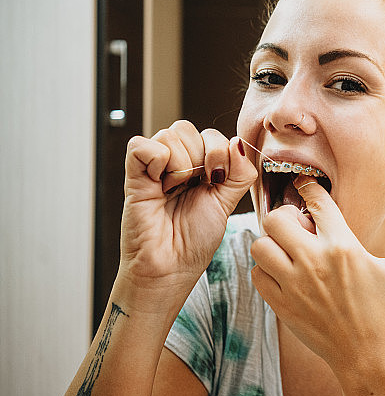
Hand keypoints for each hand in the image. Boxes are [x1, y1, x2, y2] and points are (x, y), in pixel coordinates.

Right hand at [119, 120, 257, 301]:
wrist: (171, 267)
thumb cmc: (193, 241)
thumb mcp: (227, 202)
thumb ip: (240, 173)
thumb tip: (239, 142)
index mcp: (198, 166)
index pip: (212, 134)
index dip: (221, 153)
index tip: (218, 181)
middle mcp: (175, 162)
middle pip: (190, 128)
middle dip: (205, 156)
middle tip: (198, 185)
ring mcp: (153, 166)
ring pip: (171, 133)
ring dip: (183, 164)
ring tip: (175, 189)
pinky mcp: (133, 174)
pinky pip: (142, 146)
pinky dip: (157, 160)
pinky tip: (159, 184)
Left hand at [250, 175, 384, 376]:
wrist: (370, 360)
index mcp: (344, 247)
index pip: (315, 200)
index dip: (309, 188)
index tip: (310, 189)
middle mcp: (314, 262)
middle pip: (276, 219)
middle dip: (286, 216)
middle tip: (299, 226)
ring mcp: (294, 286)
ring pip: (259, 245)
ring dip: (271, 243)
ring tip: (289, 249)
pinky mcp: (282, 306)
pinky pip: (257, 275)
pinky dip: (266, 270)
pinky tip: (285, 273)